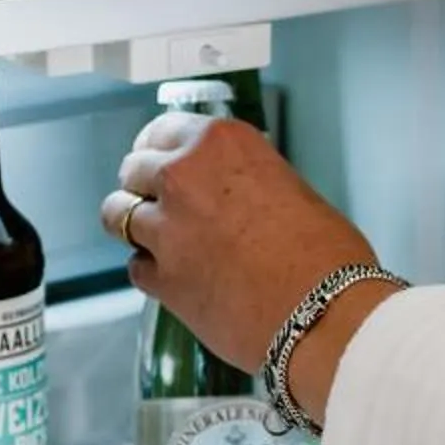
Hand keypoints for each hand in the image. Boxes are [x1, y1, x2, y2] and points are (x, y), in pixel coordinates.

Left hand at [103, 115, 391, 427]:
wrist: (324, 314)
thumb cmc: (327, 255)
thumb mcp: (293, 189)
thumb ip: (248, 181)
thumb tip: (232, 195)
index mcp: (221, 144)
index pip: (164, 130)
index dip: (157, 148)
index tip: (156, 159)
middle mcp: (183, 176)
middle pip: (133, 170)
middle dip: (143, 186)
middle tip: (163, 204)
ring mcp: (167, 229)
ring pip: (117, 215)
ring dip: (135, 225)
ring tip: (158, 240)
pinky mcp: (161, 279)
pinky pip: (136, 267)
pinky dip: (150, 271)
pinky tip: (176, 277)